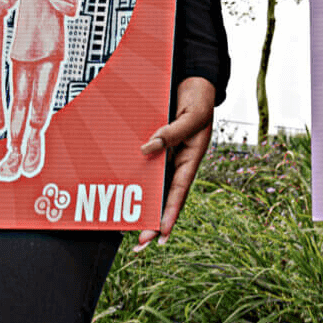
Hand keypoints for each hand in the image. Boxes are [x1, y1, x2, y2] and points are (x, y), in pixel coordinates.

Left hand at [136, 76, 214, 248]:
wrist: (194, 79)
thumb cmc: (199, 97)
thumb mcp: (191, 115)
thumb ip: (171, 133)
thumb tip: (146, 148)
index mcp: (191, 157)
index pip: (179, 192)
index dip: (170, 214)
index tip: (161, 235)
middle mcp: (178, 160)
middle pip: (165, 196)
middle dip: (154, 221)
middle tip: (140, 243)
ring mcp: (167, 154)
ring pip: (154, 184)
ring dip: (143, 204)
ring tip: (128, 226)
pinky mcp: (157, 144)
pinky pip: (145, 164)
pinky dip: (136, 179)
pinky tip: (123, 191)